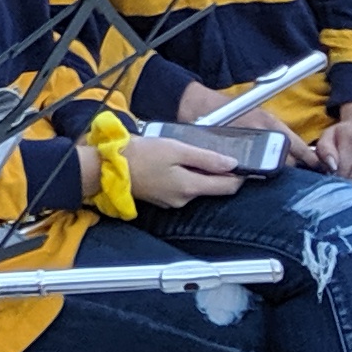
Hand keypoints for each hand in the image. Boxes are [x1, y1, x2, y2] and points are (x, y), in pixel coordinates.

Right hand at [125, 134, 243, 207]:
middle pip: (212, 187)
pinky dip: (183, 176)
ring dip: (197, 173)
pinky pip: (181, 188)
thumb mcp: (176, 149)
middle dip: (216, 172)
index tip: (242, 163)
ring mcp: (172, 201)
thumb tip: (232, 164)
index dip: (239, 175)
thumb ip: (206, 158)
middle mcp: (184, 200)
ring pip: (195, 187)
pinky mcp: (161, 199)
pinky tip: (171, 163)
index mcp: (190, 187)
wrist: (108, 167)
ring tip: (184, 154)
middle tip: (208, 151)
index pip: (228, 187)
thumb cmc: (141, 155)